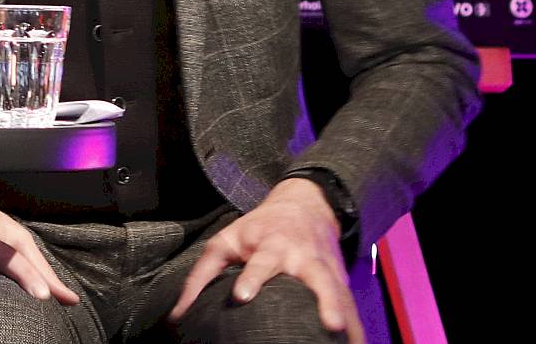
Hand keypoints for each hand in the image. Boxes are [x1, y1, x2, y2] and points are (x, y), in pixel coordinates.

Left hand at [168, 178, 360, 340]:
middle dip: (326, 300)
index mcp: (273, 245)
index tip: (242, 296)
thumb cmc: (259, 228)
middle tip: (331, 323)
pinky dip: (357, 327)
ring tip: (350, 338)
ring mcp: (327, 269)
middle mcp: (304, 258)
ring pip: (340, 293)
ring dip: (347, 315)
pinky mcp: (341, 281)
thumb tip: (178, 314)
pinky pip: (351, 305)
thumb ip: (202, 276)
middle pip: (317, 278)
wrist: (306, 205)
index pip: (261, 263)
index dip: (253, 278)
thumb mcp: (226, 241)